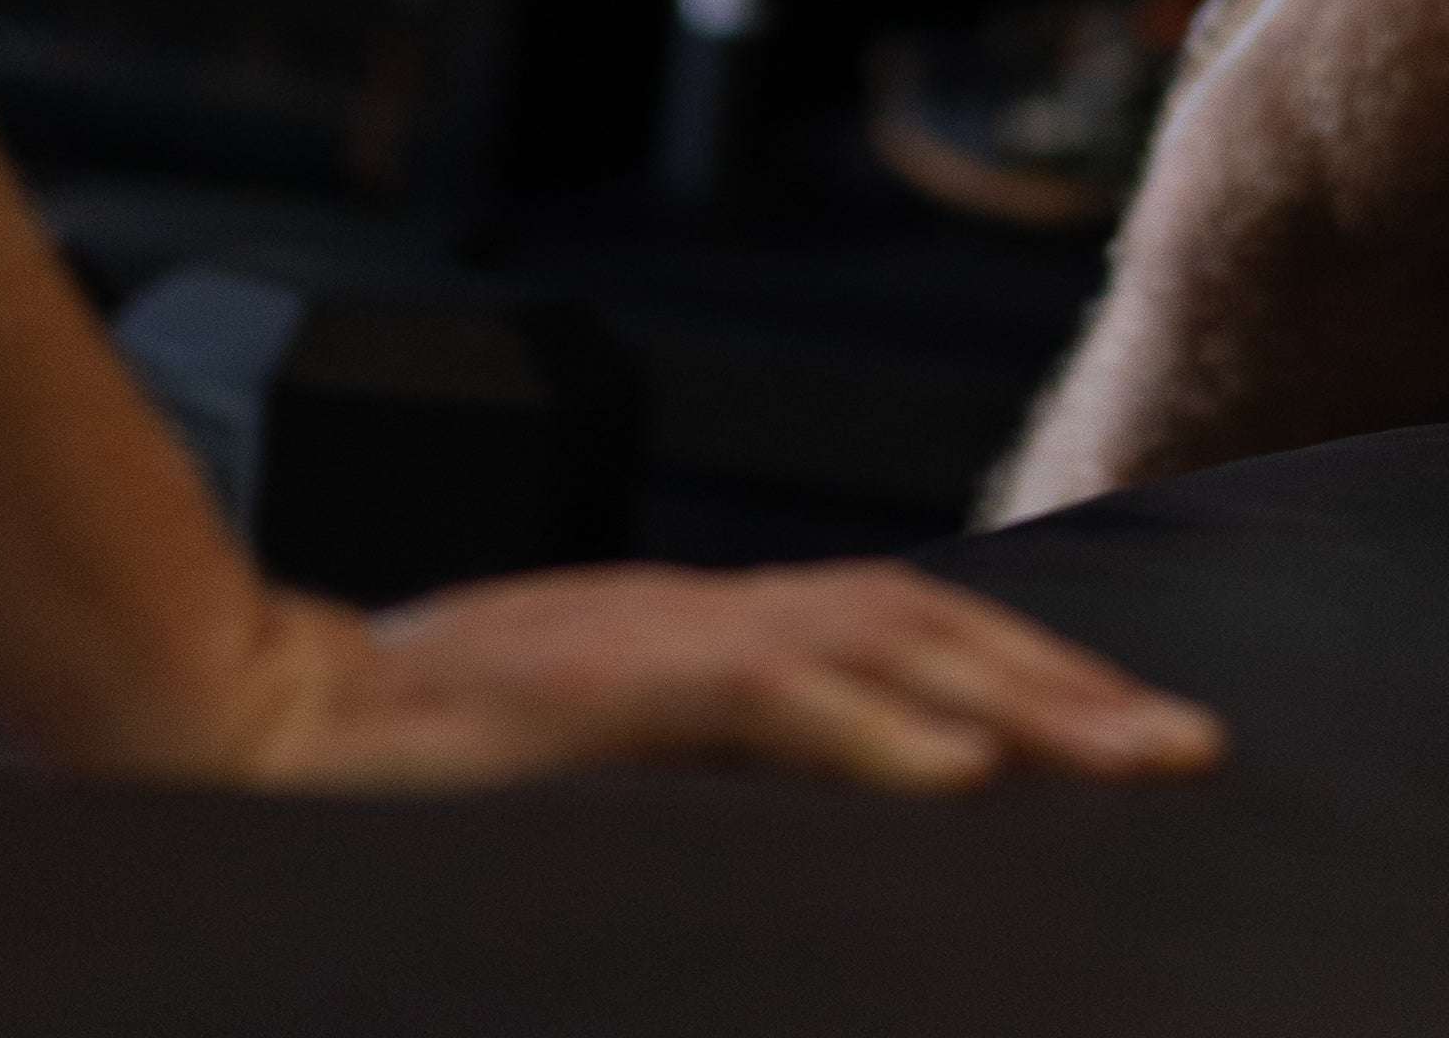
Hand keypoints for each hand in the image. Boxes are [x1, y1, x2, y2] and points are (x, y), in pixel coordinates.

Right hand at [131, 561, 1225, 795]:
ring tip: (1128, 759)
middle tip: (1195, 751)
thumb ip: (710, 775)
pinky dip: (873, 734)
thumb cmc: (409, 761)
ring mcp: (661, 638)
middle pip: (934, 629)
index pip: (913, 637)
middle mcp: (710, 614)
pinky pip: (764, 700)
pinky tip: (961, 780)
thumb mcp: (597, 768)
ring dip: (1019, 700)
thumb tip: (835, 834)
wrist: (253, 720)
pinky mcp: (605, 687)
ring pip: (882, 643)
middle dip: (1075, 689)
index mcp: (713, 634)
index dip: (1034, 677)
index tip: (1137, 735)